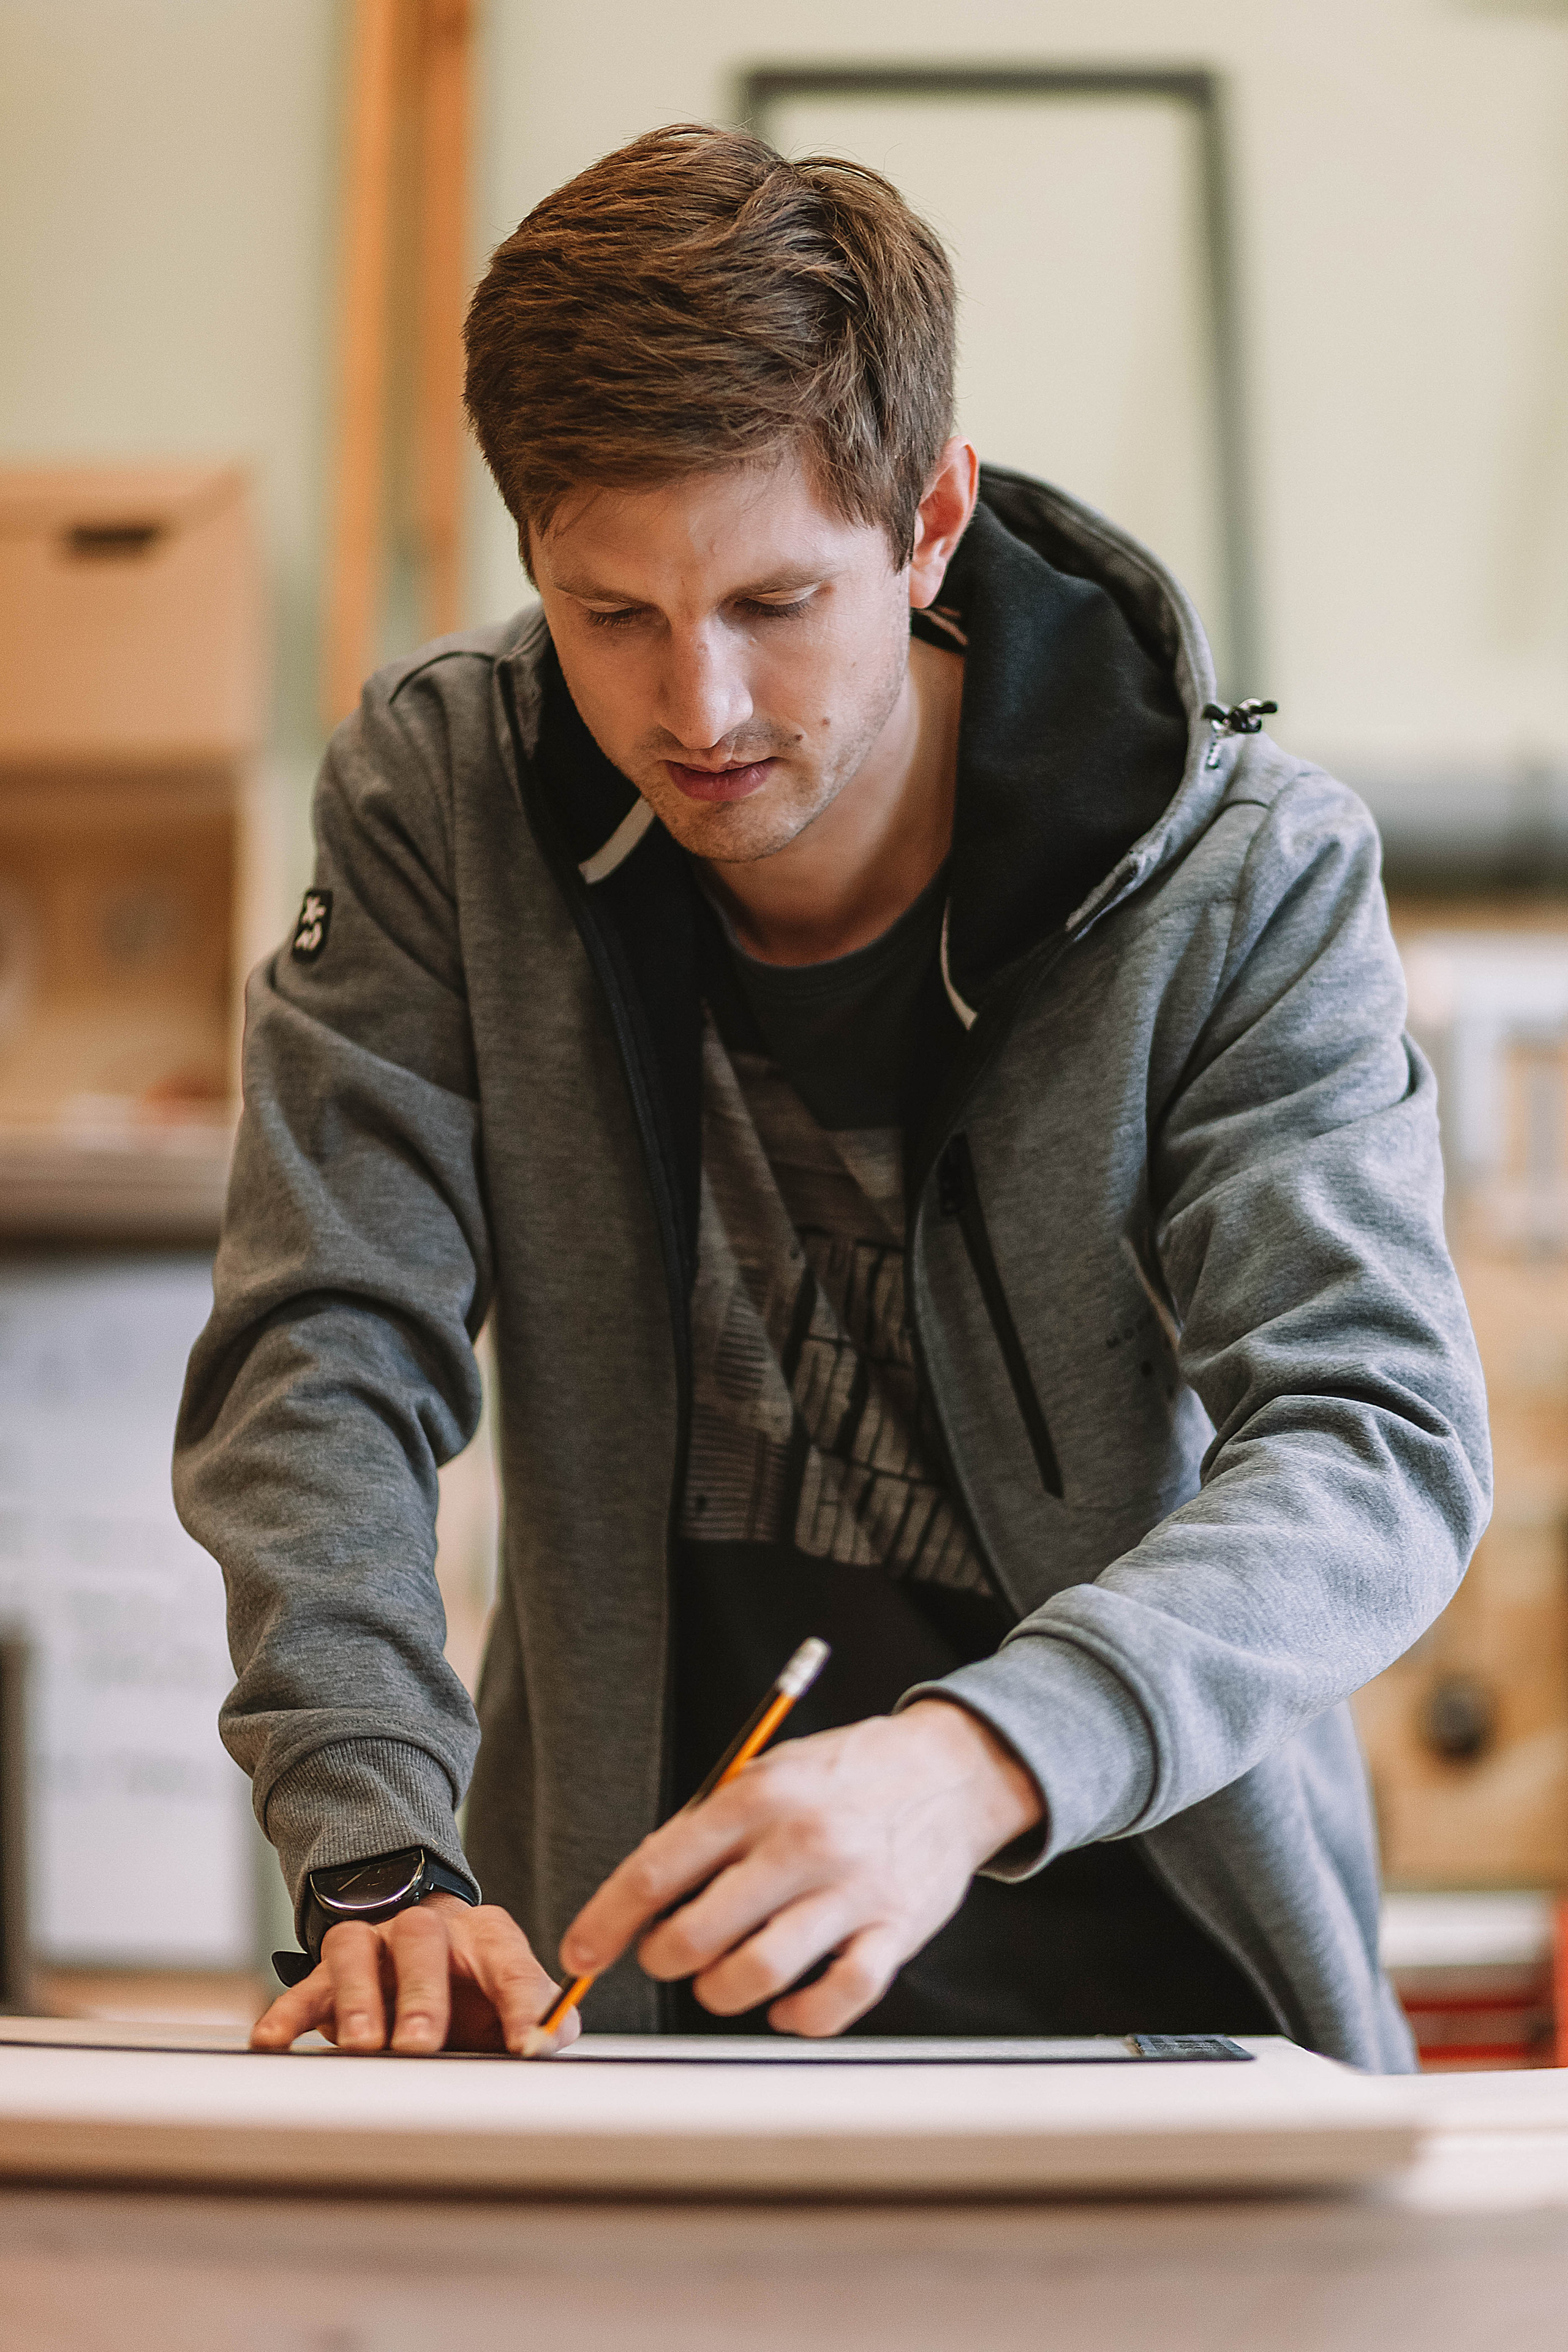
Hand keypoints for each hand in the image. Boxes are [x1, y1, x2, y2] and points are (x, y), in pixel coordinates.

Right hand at [249, 1893, 580, 2055]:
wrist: (424, 1944)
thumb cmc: (477, 1982)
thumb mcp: (517, 1996)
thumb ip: (540, 2019)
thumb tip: (546, 2046)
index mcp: (486, 1935)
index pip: (509, 1962)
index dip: (520, 2004)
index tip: (525, 2047)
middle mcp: (427, 1929)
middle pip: (421, 1940)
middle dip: (421, 1993)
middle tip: (419, 2045)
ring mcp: (374, 1945)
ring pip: (356, 1948)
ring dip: (357, 1996)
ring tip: (359, 2044)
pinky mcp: (331, 1971)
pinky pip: (305, 1985)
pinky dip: (287, 2013)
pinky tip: (273, 2043)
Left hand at [558, 1700, 1044, 2038]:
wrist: (953, 1770)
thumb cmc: (847, 1776)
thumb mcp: (770, 1771)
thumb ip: (709, 1827)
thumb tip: (641, 1896)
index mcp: (758, 1797)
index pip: (658, 1871)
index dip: (607, 1921)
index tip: (582, 1953)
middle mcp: (802, 1843)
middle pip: (697, 1934)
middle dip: (665, 1958)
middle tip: (669, 1952)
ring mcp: (853, 1892)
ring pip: (756, 1976)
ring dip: (720, 1991)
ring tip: (722, 1975)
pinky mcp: (897, 1933)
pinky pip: (834, 2002)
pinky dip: (797, 2017)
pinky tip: (786, 2004)